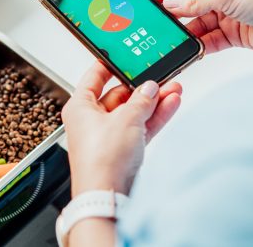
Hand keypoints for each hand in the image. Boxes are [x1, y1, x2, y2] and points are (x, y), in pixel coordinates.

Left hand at [62, 61, 181, 195]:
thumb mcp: (125, 119)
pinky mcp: (123, 150)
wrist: (107, 197)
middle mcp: (91, 121)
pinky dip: (155, 116)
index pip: (93, 77)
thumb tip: (149, 88)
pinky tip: (171, 103)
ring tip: (173, 87)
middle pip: (118, 95)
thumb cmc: (101, 161)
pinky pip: (141, 127)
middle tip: (159, 76)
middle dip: (142, 87)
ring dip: (154, 101)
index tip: (122, 55)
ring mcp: (108, 136)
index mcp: (79, 107)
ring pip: (133, 112)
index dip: (108, 64)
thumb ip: (141, 100)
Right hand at [148, 0, 252, 53]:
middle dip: (171, 12)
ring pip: (197, 23)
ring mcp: (228, 12)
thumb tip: (170, 4)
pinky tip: (187, 49)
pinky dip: (198, 45)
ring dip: (184, 32)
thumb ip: (195, 0)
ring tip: (167, 39)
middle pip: (188, 2)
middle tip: (151, 21)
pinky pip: (209, 40)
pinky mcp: (234, 33)